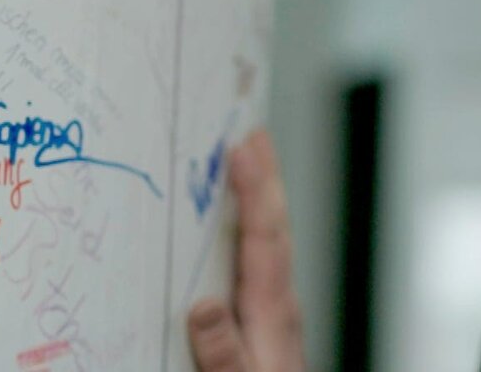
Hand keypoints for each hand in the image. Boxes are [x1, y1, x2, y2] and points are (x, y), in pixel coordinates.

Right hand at [188, 129, 306, 371]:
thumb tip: (202, 306)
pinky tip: (238, 228)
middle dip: (264, 179)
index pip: (264, 239)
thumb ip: (223, 354)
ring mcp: (274, 314)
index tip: (243, 147)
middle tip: (251, 131)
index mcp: (271, 315)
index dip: (255, 190)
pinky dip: (251, 234)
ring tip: (249, 162)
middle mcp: (278, 306)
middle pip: (273, 229)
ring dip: (260, 201)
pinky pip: (259, 264)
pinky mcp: (264, 326)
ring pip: (269, 244)